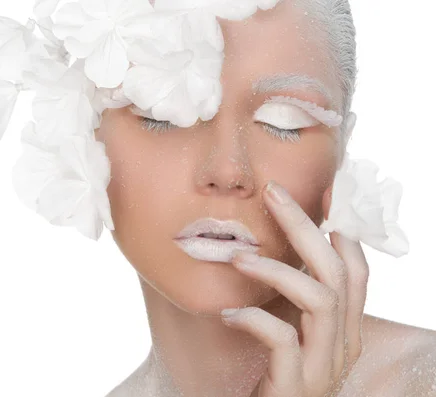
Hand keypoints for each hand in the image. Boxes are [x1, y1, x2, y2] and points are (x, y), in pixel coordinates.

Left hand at [221, 180, 369, 396]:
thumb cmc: (273, 376)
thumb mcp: (290, 332)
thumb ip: (290, 299)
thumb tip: (268, 249)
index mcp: (344, 329)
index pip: (356, 272)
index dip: (342, 230)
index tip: (320, 193)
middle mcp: (342, 346)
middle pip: (337, 273)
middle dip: (305, 227)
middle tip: (273, 193)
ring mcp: (323, 368)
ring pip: (319, 299)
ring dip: (276, 271)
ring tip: (237, 258)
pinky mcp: (296, 387)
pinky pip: (283, 340)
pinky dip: (254, 319)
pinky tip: (229, 314)